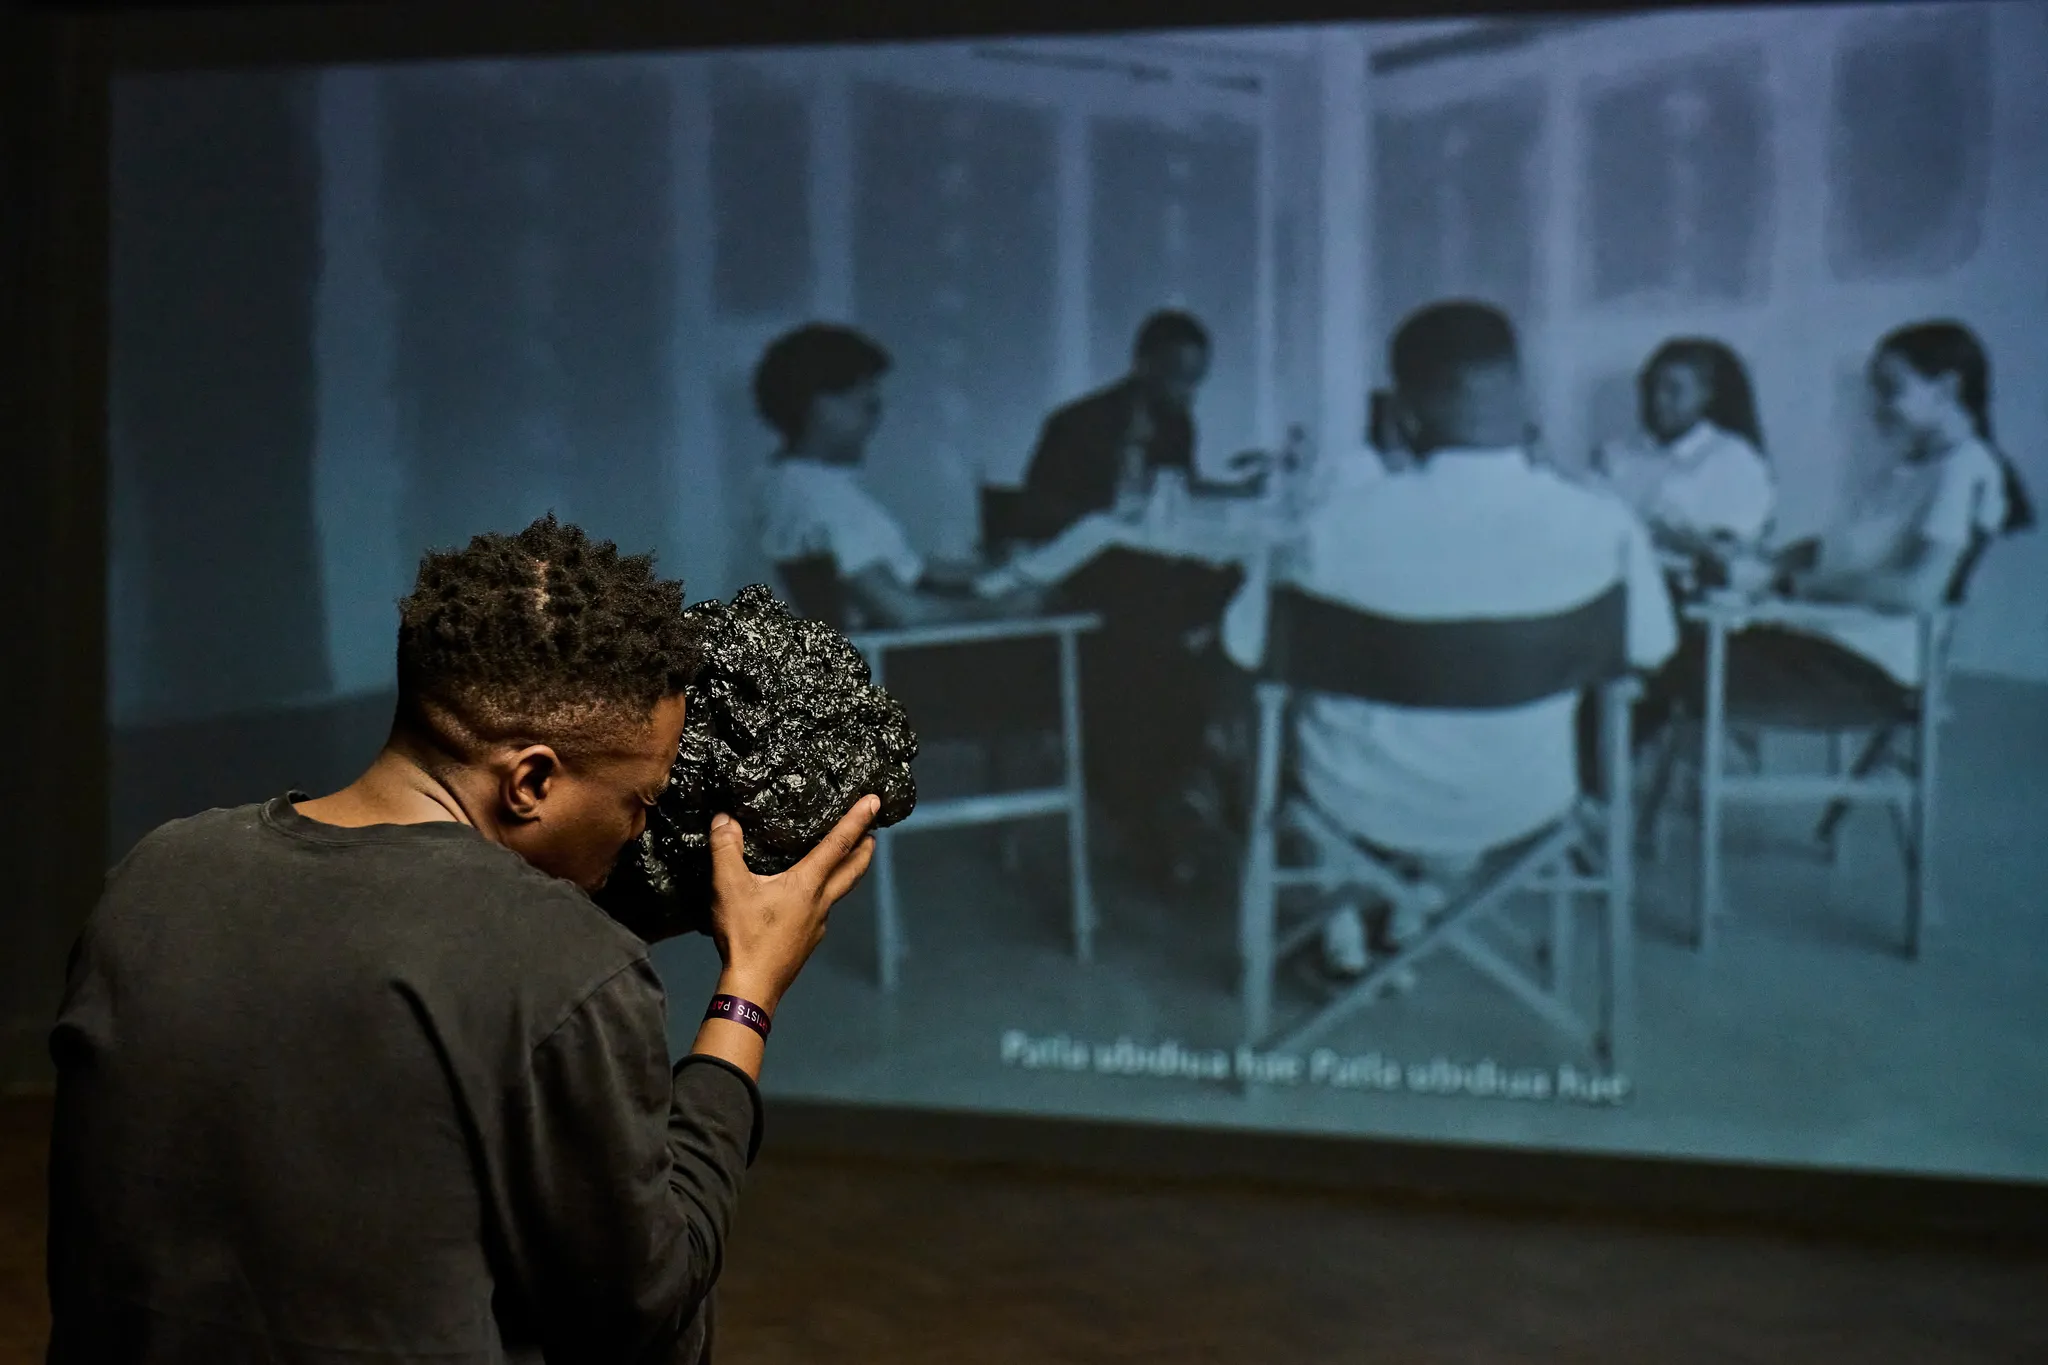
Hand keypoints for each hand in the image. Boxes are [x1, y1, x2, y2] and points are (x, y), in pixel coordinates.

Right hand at [704, 795, 879, 1013]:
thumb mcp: (729, 886)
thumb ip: (726, 849)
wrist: (753, 987)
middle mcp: (820, 902)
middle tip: (875, 833)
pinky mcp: (807, 941)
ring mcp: (817, 925)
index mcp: (807, 884)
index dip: (857, 819)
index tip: (875, 802)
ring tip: (840, 862)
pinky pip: (819, 912)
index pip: (838, 844)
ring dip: (843, 874)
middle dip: (864, 849)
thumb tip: (725, 819)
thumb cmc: (746, 936)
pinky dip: (820, 897)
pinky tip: (804, 900)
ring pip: (836, 892)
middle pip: (851, 870)